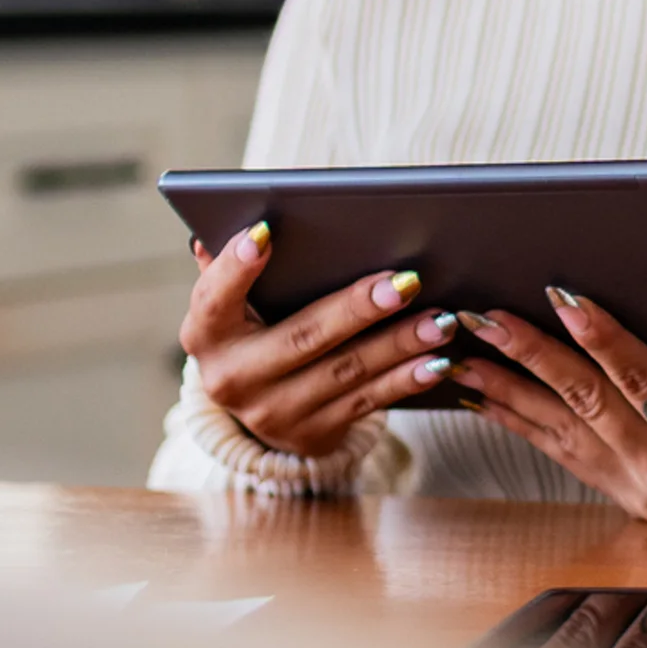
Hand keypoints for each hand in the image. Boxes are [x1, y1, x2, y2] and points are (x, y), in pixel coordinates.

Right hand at [180, 223, 455, 458]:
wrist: (260, 408)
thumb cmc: (253, 329)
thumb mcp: (233, 305)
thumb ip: (234, 265)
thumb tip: (245, 214)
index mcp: (206, 335)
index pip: (213, 298)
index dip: (236, 268)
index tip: (266, 231)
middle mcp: (232, 379)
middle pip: (302, 337)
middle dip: (357, 309)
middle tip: (404, 282)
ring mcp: (272, 413)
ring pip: (345, 372)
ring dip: (398, 344)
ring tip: (440, 319)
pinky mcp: (311, 433)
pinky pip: (367, 402)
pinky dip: (406, 379)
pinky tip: (437, 360)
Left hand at [446, 291, 646, 520]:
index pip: (645, 381)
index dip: (605, 338)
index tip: (566, 297)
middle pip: (588, 401)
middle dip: (533, 354)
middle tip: (489, 319)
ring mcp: (628, 483)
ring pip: (558, 425)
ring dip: (506, 385)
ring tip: (464, 353)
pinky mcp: (607, 486)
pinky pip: (551, 447)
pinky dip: (512, 417)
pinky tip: (479, 394)